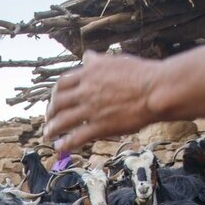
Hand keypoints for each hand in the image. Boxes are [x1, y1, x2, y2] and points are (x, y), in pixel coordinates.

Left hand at [43, 50, 160, 152]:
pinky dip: (65, 144)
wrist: (157, 89)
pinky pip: (77, 137)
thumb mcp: (116, 60)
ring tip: (47, 135)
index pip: (63, 83)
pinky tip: (60, 148)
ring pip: (63, 120)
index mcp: (90, 73)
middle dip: (50, 112)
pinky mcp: (100, 126)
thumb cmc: (142, 74)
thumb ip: (98, 61)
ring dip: (52, 129)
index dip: (55, 93)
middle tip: (48, 118)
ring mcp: (92, 109)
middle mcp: (86, 90)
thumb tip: (87, 56)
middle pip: (58, 102)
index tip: (54, 100)